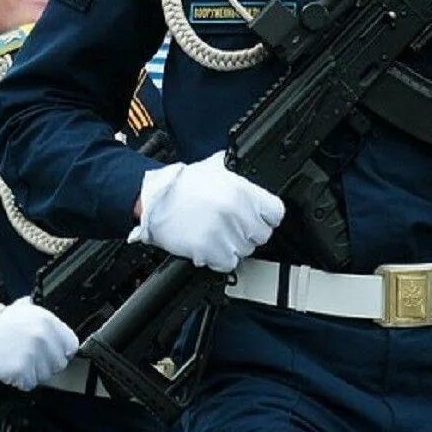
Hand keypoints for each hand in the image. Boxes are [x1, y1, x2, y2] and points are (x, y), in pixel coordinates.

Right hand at [0, 298, 76, 390]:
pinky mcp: (21, 370)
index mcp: (47, 321)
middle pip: (58, 364)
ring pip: (44, 376)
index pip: (70, 346)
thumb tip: (53, 321)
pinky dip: (19, 381)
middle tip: (26, 355)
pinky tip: (10, 368)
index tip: (46, 351)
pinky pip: (29, 384)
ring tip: (16, 359)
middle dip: (44, 363)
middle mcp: (42, 337)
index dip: (58, 351)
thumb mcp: (22, 310)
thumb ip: (41, 316)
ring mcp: (33, 354)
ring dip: (31, 373)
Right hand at [132, 152, 283, 272]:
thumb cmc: (180, 185)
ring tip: (215, 233)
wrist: (154, 200)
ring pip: (245, 250)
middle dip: (248, 232)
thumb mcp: (215, 168)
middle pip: (262, 235)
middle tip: (230, 226)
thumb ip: (237, 176)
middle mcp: (238, 213)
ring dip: (232, 246)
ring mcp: (226, 234)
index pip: (276, 213)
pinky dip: (219, 258)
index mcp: (242, 191)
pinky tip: (209, 245)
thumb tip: (252, 175)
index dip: (266, 216)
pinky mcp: (211, 251)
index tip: (257, 217)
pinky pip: (228, 263)